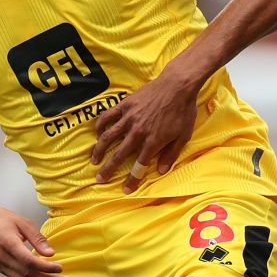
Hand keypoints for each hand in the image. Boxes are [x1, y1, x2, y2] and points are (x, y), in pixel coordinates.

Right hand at [0, 201, 70, 276]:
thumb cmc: (2, 219)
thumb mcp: (21, 222)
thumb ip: (37, 238)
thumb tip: (51, 254)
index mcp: (7, 242)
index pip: (27, 260)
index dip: (44, 266)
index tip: (60, 268)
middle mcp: (2, 257)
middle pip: (27, 273)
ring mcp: (0, 265)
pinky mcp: (1, 269)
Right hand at [91, 73, 198, 191]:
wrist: (177, 86)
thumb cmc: (183, 111)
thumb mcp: (183, 136)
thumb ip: (171, 154)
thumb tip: (162, 171)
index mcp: (153, 142)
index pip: (139, 166)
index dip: (132, 180)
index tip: (125, 190)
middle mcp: (138, 132)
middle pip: (119, 155)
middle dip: (108, 169)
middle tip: (99, 178)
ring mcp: (129, 118)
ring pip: (109, 137)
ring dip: (99, 150)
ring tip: (94, 159)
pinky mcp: (125, 105)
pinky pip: (108, 116)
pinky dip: (100, 125)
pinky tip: (97, 133)